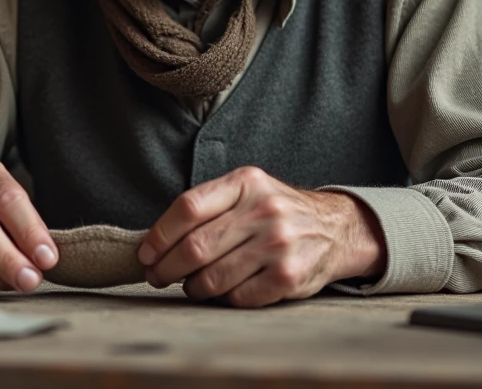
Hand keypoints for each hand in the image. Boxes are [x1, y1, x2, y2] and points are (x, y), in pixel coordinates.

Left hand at [138, 166, 385, 307]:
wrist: (335, 228)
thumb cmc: (275, 211)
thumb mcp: (247, 191)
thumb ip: (208, 206)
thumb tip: (155, 242)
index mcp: (246, 183)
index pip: (188, 207)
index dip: (159, 235)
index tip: (146, 253)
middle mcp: (263, 210)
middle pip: (195, 246)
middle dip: (167, 268)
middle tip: (157, 276)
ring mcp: (277, 244)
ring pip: (212, 278)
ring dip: (192, 287)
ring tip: (192, 284)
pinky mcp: (288, 276)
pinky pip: (237, 297)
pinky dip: (222, 299)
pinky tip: (223, 291)